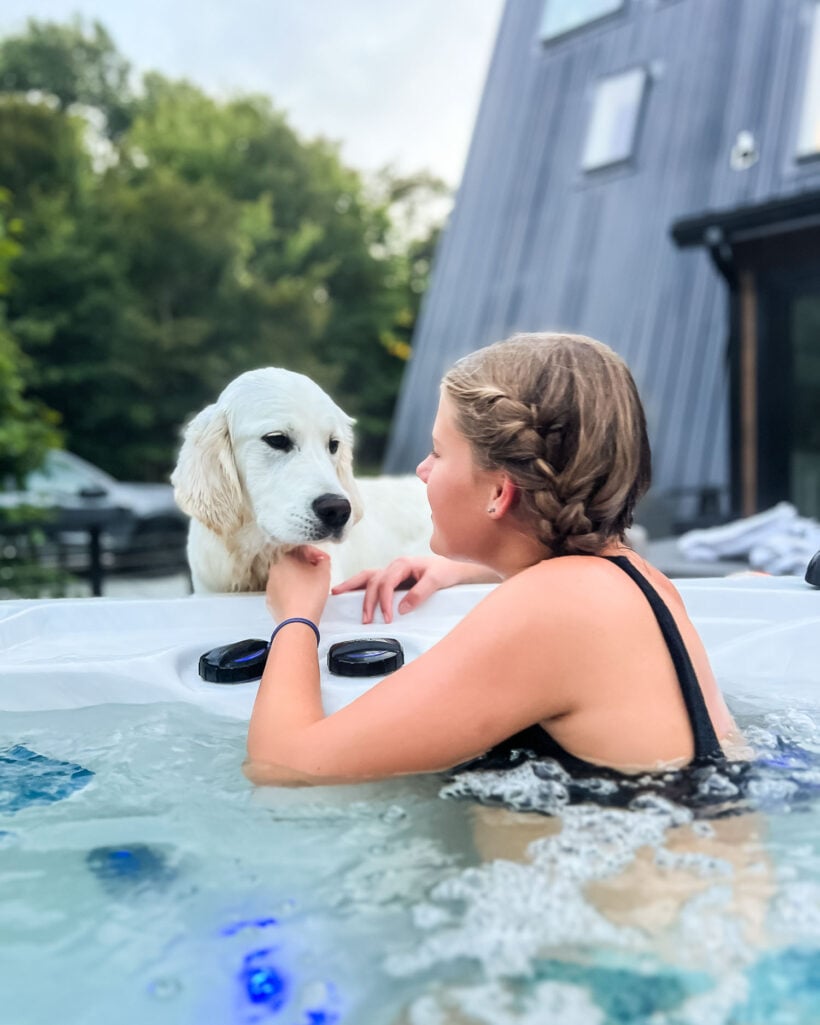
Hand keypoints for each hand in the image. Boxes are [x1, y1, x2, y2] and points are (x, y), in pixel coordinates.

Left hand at [266, 545, 330, 623]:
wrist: (297, 622)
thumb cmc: (310, 596)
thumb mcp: (324, 574)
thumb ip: (324, 561)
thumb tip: (322, 561)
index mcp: (287, 559)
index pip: (303, 549)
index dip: (317, 553)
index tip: (325, 560)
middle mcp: (275, 570)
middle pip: (294, 562)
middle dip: (307, 565)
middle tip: (319, 571)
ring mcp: (271, 585)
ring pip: (287, 576)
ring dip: (298, 578)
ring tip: (310, 586)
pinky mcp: (271, 599)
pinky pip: (282, 590)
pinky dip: (291, 591)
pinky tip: (301, 597)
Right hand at [331, 555, 492, 623]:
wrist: (454, 568)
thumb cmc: (446, 571)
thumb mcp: (436, 580)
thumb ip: (420, 593)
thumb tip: (402, 608)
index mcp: (402, 564)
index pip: (386, 583)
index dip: (385, 601)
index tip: (388, 618)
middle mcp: (394, 566)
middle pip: (373, 582)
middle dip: (368, 601)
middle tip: (366, 620)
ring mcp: (391, 571)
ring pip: (367, 577)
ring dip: (354, 587)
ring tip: (338, 594)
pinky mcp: (392, 578)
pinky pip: (371, 580)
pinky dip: (358, 585)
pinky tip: (348, 591)